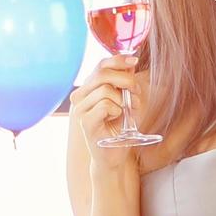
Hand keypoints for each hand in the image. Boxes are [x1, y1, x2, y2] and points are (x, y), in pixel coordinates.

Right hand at [70, 56, 142, 173]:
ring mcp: (80, 108)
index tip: (135, 60)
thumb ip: (128, 83)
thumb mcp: (129, 102)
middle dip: (125, 80)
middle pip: (103, 73)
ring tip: (123, 112)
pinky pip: (105, 105)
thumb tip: (131, 62)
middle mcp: (80, 95)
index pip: (101, 65)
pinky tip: (115, 119)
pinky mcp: (84, 121)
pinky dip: (116, 111)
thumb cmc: (121, 129)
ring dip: (121, 100)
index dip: (118, 60)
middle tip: (135, 92)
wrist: (114, 155)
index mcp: (89, 88)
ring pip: (105, 90)